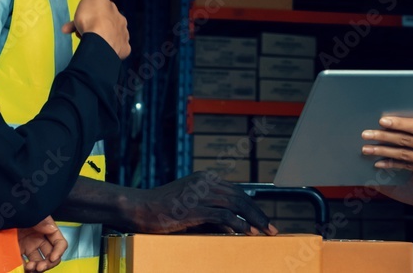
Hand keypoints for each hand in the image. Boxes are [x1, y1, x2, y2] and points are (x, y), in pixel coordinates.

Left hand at [18, 216, 66, 271]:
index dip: (59, 251)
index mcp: (46, 229)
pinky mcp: (16, 252)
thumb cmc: (17, 209)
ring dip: (37, 268)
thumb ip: (42, 222)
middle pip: (50, 255)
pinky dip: (25, 268)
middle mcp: (38, 239)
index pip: (59, 243)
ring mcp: (27, 246)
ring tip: (29, 268)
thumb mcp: (32, 214)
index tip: (52, 258)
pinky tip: (23, 268)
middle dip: (48, 263)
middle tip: (39, 267)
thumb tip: (52, 229)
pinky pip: (24, 264)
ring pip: (38, 262)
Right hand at [62, 0, 129, 58]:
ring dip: (96, 38)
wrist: (99, 42)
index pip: (100, 10)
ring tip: (84, 44)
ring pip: (107, 36)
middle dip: (90, 27)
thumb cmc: (93, 19)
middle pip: (103, 24)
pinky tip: (98, 51)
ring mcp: (122, 37)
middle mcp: (120, 22)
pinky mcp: (121, 50)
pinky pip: (114, 49)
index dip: (87, 13)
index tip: (75, 21)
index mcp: (113, 10)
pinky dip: (106, 49)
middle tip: (75, 33)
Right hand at [126, 172, 278, 235]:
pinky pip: (222, 215)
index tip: (264, 221)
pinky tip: (246, 233)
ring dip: (254, 220)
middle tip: (272, 229)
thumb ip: (211, 214)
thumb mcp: (191, 208)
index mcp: (206, 179)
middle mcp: (206, 182)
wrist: (139, 207)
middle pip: (241, 196)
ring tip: (265, 233)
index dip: (253, 207)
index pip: (237, 191)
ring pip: (236, 204)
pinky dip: (237, 224)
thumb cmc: (163, 210)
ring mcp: (200, 193)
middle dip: (259, 214)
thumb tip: (233, 228)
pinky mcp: (194, 207)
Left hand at [361, 114, 412, 182]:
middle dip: (384, 138)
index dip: (399, 124)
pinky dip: (394, 165)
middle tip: (366, 134)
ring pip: (405, 156)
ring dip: (384, 152)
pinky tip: (380, 163)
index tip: (382, 121)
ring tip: (367, 149)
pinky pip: (411, 168)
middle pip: (407, 142)